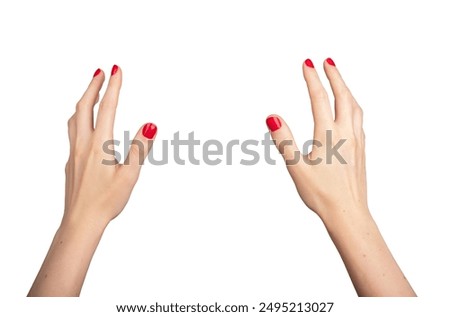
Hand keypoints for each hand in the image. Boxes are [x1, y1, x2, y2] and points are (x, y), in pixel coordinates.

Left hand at [64, 65, 156, 227]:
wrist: (81, 221)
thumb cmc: (106, 201)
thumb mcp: (130, 175)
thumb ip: (139, 147)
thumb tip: (150, 124)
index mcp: (99, 145)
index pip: (106, 108)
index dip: (113, 87)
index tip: (116, 69)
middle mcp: (82, 145)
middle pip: (83, 107)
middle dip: (92, 86)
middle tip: (100, 72)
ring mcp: (73, 153)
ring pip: (73, 119)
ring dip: (82, 101)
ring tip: (90, 92)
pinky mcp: (70, 162)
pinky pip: (72, 132)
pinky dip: (78, 118)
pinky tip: (84, 125)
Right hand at [266, 57, 365, 221]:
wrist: (349, 213)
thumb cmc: (321, 194)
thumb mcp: (296, 167)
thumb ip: (284, 139)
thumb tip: (273, 116)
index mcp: (328, 135)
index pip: (320, 98)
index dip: (312, 78)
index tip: (307, 63)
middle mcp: (346, 133)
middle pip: (343, 96)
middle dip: (335, 76)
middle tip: (327, 61)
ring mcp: (357, 141)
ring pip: (355, 107)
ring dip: (347, 89)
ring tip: (340, 80)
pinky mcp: (362, 150)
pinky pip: (359, 120)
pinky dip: (353, 106)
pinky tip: (350, 111)